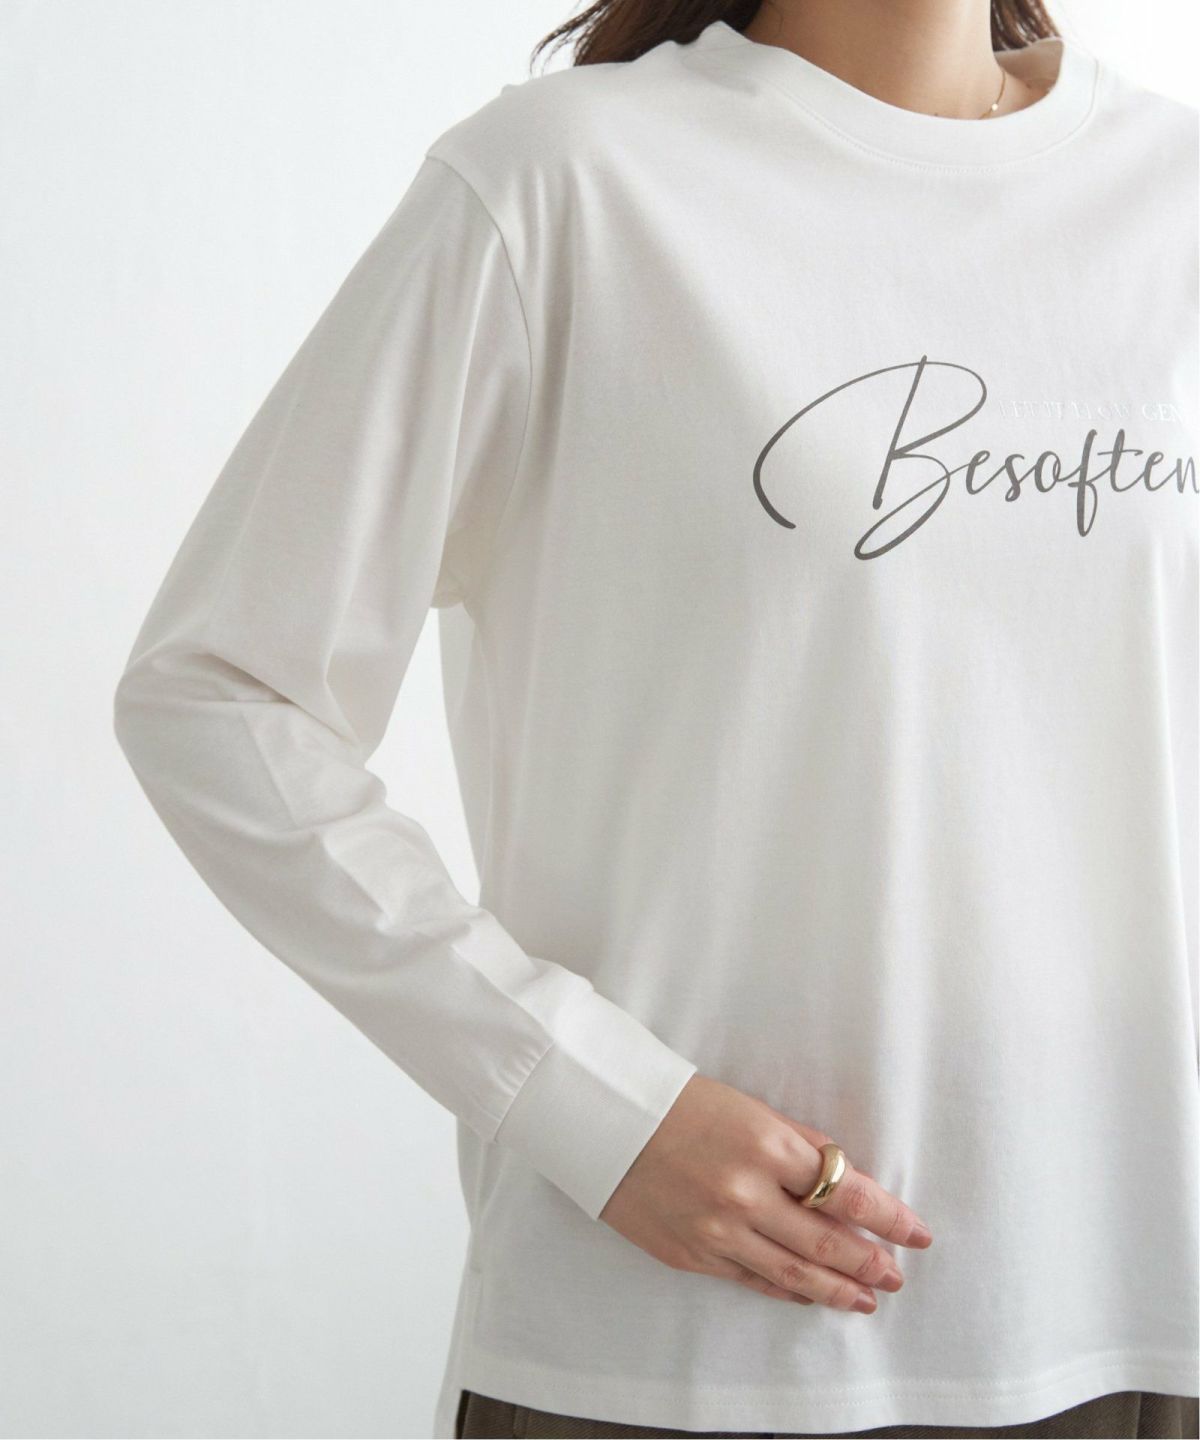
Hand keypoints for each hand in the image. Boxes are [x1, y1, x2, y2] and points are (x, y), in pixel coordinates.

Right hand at [598, 1073, 932, 1313]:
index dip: (888, 1217)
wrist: (605, 1119)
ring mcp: (716, 1232)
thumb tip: (844, 1179)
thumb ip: (799, 1145)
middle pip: (826, 1243)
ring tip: (865, 1299)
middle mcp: (745, 1195)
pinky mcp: (691, 1255)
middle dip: (869, 1262)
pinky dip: (786, 1290)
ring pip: (793, 1275)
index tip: (916, 1233)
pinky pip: (752, 1280)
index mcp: (766, 1147)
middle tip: (895, 1276)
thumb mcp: (751, 1109)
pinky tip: (808, 1295)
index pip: (846, 1190)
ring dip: (836, 1290)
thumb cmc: (680, 1103)